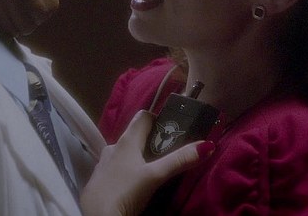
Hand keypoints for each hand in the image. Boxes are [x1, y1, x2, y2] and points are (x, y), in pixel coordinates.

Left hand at [80, 110, 214, 215]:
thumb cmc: (126, 191)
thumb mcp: (156, 176)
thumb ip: (179, 160)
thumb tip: (207, 145)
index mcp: (126, 140)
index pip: (143, 116)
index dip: (159, 119)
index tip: (173, 132)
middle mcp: (113, 147)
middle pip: (136, 136)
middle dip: (153, 142)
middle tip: (169, 154)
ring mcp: (104, 164)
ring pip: (126, 153)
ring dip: (140, 157)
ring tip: (154, 171)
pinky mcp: (100, 180)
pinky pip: (117, 168)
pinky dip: (128, 171)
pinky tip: (135, 184)